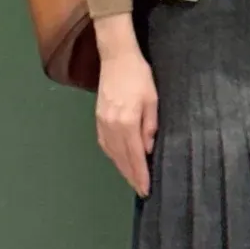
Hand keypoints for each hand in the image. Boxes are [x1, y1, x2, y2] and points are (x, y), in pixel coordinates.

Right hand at [95, 47, 158, 196]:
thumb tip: (147, 149)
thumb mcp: (152, 100)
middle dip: (131, 176)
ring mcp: (102, 122)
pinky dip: (112, 155)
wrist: (116, 58)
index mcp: (127, 122)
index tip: (145, 189)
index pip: (134, 155)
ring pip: (111, 152)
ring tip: (131, 179)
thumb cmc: (139, 76)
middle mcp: (111, 126)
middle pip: (121, 158)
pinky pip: (104, 143)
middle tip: (140, 190)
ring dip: (121, 168)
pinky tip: (118, 160)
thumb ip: (150, 126)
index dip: (140, 174)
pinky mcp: (98, 118)